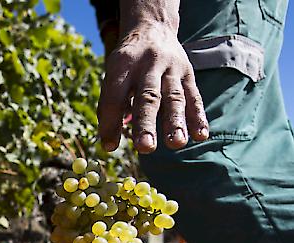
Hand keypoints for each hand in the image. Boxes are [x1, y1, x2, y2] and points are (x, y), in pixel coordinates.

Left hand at [97, 22, 208, 153]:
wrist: (153, 29)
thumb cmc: (127, 64)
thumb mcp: (113, 75)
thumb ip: (109, 106)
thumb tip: (109, 144)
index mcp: (123, 65)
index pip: (115, 96)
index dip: (111, 122)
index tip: (109, 146)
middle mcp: (148, 65)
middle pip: (148, 96)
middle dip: (146, 124)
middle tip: (145, 147)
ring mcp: (172, 69)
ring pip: (175, 97)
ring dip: (175, 122)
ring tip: (176, 144)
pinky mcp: (188, 74)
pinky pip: (194, 97)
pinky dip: (198, 117)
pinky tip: (200, 135)